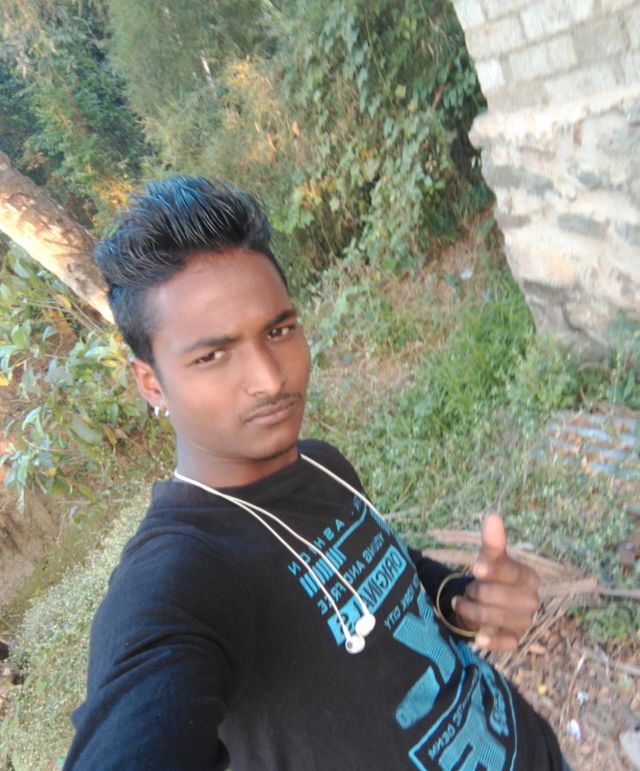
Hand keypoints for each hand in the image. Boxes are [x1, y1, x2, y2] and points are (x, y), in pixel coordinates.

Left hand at [451, 513, 540, 651]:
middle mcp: (532, 600)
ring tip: (462, 603)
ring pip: (495, 618)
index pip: (513, 573)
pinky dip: (491, 641)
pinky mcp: (516, 640)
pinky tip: (478, 637)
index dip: (494, 571)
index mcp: (529, 577)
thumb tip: (493, 516)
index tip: (476, 569)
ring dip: (473, 611)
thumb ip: (492, 542)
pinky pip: (505, 644)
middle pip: (500, 597)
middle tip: (468, 590)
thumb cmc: (490, 577)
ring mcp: (525, 622)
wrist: (484, 603)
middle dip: (477, 592)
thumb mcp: (489, 558)